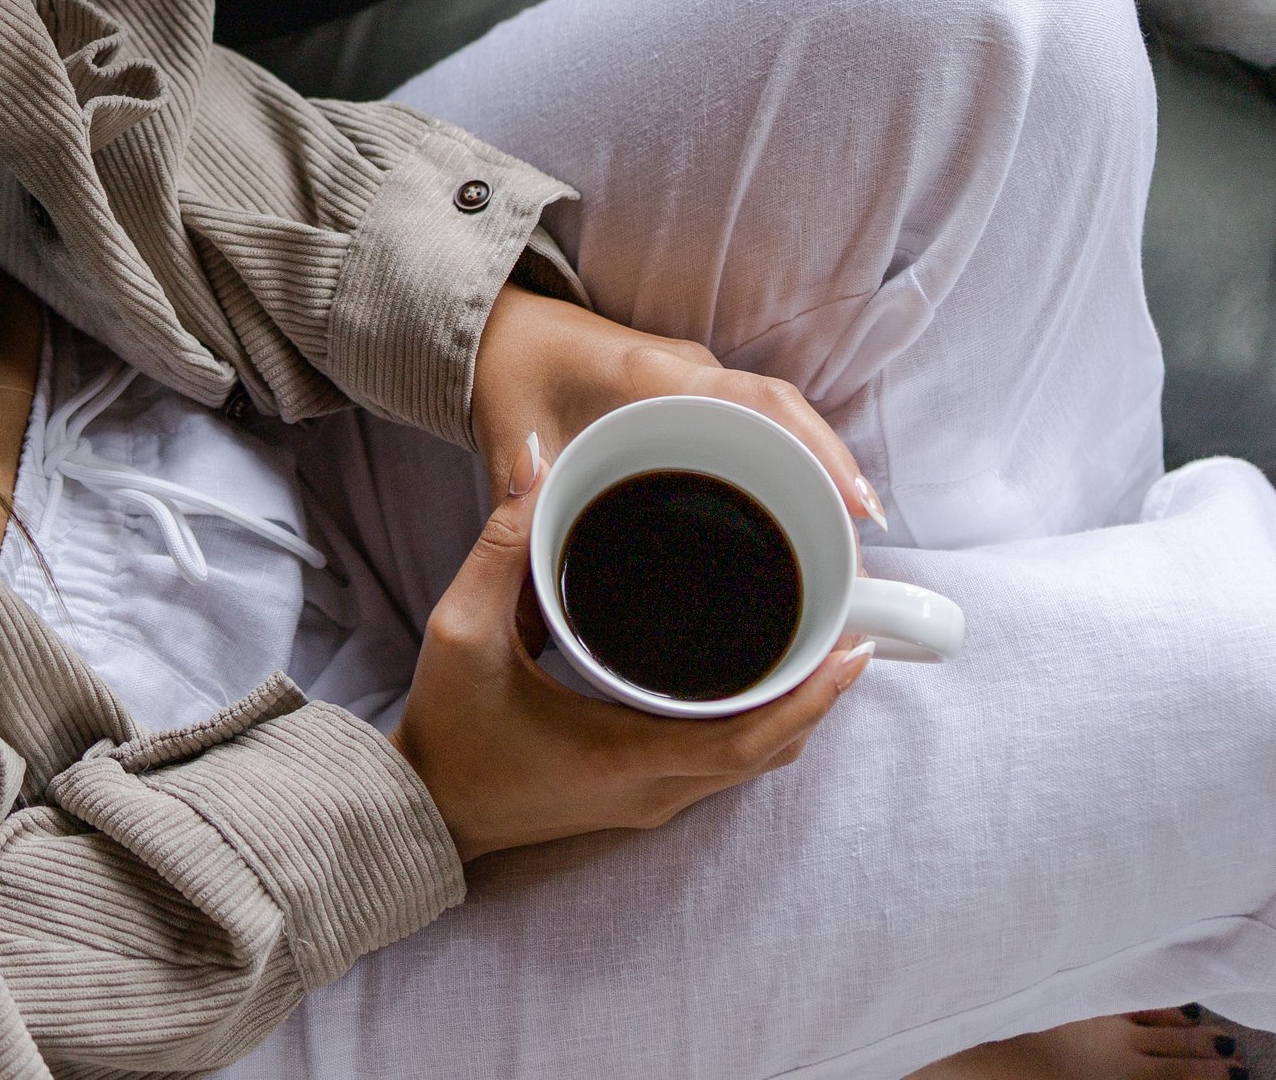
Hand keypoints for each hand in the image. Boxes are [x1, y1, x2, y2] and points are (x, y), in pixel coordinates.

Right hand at [392, 444, 873, 860]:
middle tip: (852, 626)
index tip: (854, 649)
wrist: (421, 807)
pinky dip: (758, 725)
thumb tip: (542, 467)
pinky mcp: (639, 798)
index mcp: (625, 758)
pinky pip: (723, 765)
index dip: (811, 698)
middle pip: (768, 752)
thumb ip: (503, 545)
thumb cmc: (447, 728)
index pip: (748, 741)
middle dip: (819, 694)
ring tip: (821, 642)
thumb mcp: (461, 629)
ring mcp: (648, 802)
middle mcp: (652, 791)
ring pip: (751, 764)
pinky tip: (761, 677)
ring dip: (794, 711)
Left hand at [468, 286, 888, 531]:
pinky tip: (807, 519)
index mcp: (650, 375)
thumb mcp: (514, 444)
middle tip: (859, 560)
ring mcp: (697, 378)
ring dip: (818, 474)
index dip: (814, 451)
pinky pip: (759, 423)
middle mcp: (687, 369)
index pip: (755, 403)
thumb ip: (529, 510)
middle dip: (832, 478)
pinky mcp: (695, 393)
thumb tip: (547, 584)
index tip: (855, 507)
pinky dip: (790, 464)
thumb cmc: (511, 377)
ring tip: (847, 552)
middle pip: (785, 416)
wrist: (501, 329)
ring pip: (779, 420)